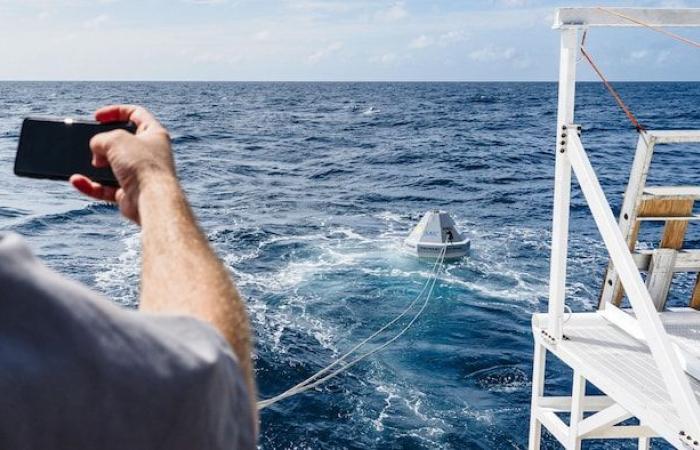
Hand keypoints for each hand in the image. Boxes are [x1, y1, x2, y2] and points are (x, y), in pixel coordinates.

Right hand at [70, 105, 176, 223]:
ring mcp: (140, 174)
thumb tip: (97, 151)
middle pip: (121, 142)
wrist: (153, 199)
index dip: (115, 112)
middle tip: (95, 145)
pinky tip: (77, 181)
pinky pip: (105, 188)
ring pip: (111, 166)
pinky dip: (90, 185)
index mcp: (154, 134)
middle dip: (104, 143)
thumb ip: (101, 138)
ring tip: (90, 163)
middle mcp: (150, 154)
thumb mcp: (115, 139)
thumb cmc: (142, 164)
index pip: (135, 114)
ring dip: (95, 165)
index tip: (96, 117)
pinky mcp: (129, 194)